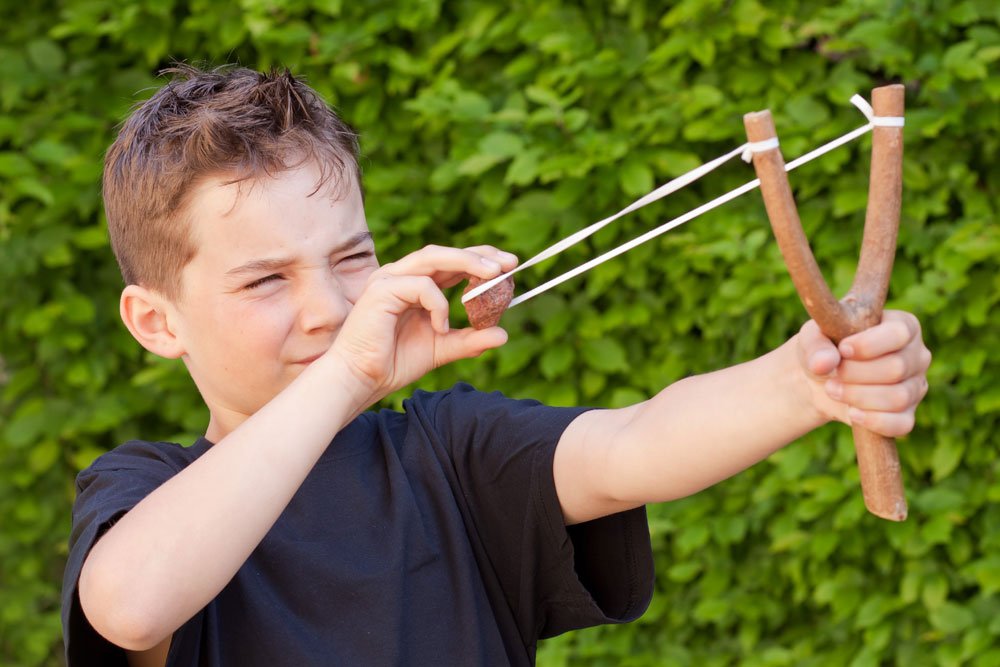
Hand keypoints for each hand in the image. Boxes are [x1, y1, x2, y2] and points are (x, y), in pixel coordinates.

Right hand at [329, 244, 517, 405]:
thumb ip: (470, 340)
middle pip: (445, 253)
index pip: (451, 263)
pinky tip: (441, 327)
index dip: (480, 260)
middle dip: (479, 255)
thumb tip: (504, 334)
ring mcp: (389, 279)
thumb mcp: (442, 349)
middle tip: (508, 264)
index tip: (509, 267)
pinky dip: (438, 305)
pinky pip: (421, 286)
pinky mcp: (381, 290)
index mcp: (415, 284)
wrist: (361, 380)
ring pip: (433, 257)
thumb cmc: (393, 363)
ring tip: (492, 274)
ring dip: (466, 262)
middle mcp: (401, 275)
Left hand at [797, 310, 930, 435]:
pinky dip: (873, 421)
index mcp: (903, 326)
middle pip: (897, 368)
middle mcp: (917, 355)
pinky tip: (852, 413)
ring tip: (833, 389)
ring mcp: (915, 387)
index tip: (843, 349)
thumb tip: (823, 363)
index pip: (899, 333)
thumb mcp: (813, 338)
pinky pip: (901, 424)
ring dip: (859, 396)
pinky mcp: (907, 414)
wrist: (822, 379)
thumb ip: (816, 346)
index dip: (869, 344)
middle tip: (833, 373)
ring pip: (898, 397)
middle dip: (856, 373)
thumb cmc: (824, 349)